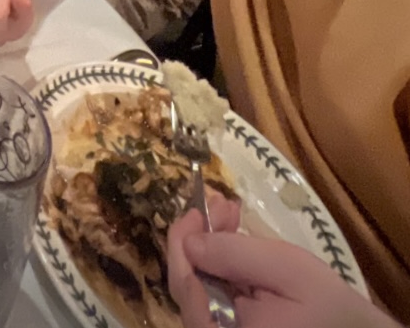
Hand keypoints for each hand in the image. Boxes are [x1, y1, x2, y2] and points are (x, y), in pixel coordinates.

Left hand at [167, 201, 393, 327]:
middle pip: (188, 288)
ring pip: (200, 292)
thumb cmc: (330, 307)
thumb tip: (190, 241)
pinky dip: (222, 268)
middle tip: (222, 204)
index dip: (181, 243)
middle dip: (200, 240)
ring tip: (230, 215)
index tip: (195, 209)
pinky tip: (236, 242)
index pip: (184, 287)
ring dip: (210, 249)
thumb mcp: (286, 270)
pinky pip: (217, 301)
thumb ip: (235, 256)